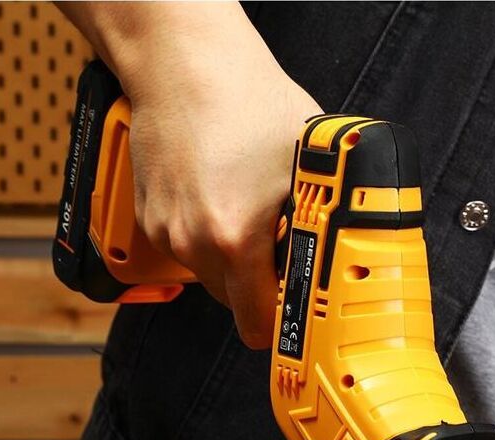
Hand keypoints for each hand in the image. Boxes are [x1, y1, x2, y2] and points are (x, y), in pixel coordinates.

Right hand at [57, 2, 320, 347]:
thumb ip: (321, 223)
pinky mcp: (149, 219)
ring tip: (249, 212)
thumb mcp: (307, 167)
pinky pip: (187, 250)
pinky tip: (222, 198)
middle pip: (235, 303)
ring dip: (233, 261)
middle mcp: (192, 244)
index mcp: (234, 239)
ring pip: (211, 276)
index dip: (283, 323)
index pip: (258, 324)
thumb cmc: (245, 101)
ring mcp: (165, 233)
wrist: (182, 61)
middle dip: (260, 286)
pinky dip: (206, 238)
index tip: (297, 319)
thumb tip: (345, 257)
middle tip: (281, 250)